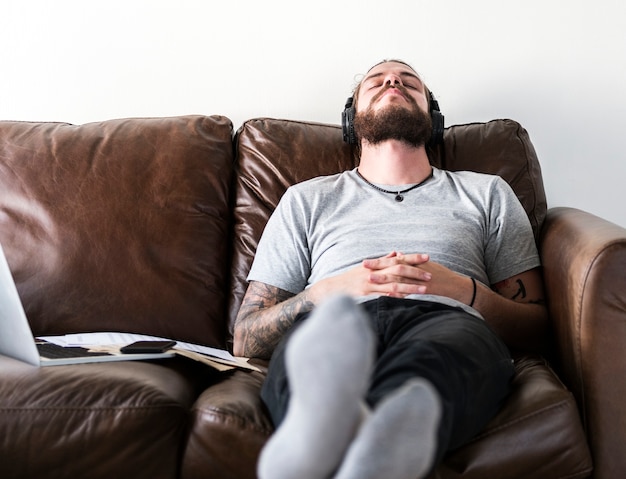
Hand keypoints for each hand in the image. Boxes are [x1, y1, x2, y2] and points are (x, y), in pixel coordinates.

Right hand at [309, 251, 432, 300]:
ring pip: (394, 284)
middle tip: (430, 274)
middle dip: (415, 272)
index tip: (427, 257)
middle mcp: (373, 272)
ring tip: (424, 289)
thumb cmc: (349, 278)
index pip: (397, 259)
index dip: (413, 258)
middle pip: (398, 270)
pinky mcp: (366, 295)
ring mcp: (369, 284)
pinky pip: (384, 296)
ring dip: (410, 287)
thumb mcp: (365, 267)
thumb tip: (396, 253)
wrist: (331, 289)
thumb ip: (382, 261)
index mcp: (375, 265)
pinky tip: (407, 299)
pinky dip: (396, 297)